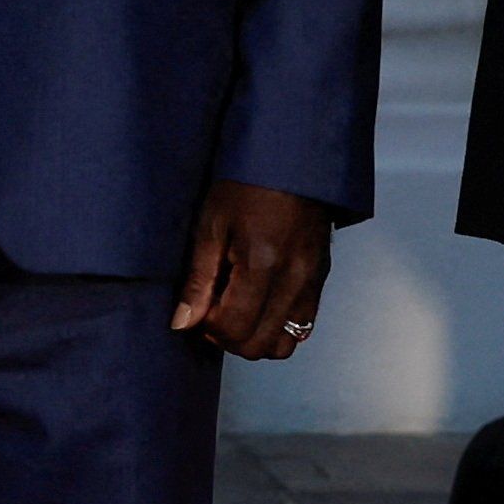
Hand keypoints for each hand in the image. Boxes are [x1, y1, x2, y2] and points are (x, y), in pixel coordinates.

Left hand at [173, 179, 333, 358]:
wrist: (292, 158)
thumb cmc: (245, 185)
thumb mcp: (210, 226)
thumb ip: (197, 281)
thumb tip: (182, 323)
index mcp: (263, 263)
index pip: (236, 328)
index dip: (210, 329)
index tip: (199, 310)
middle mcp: (294, 279)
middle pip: (261, 344)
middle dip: (230, 339)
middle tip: (213, 314)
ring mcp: (312, 281)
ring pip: (286, 343)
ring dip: (256, 338)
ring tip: (236, 311)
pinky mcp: (321, 279)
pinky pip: (304, 325)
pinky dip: (278, 327)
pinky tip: (259, 304)